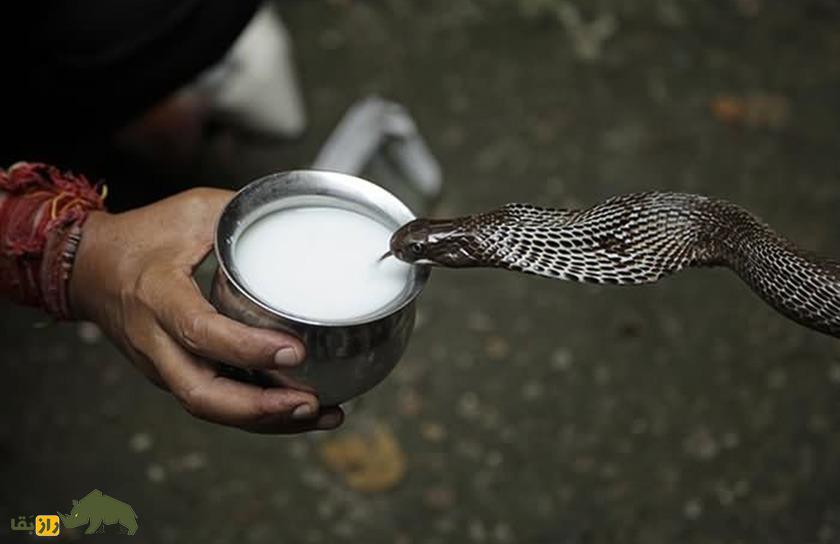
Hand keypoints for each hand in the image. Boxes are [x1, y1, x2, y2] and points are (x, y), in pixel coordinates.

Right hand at [69, 188, 342, 432]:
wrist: (90, 269)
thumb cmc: (143, 237)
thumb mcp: (193, 211)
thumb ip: (242, 215)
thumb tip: (298, 217)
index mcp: (158, 295)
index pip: (199, 331)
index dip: (247, 348)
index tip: (294, 350)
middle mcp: (155, 341)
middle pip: (201, 393)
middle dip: (260, 407)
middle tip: (311, 401)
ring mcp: (161, 366)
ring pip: (211, 408)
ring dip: (267, 420)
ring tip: (322, 413)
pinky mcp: (173, 376)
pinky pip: (215, 404)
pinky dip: (258, 415)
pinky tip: (300, 413)